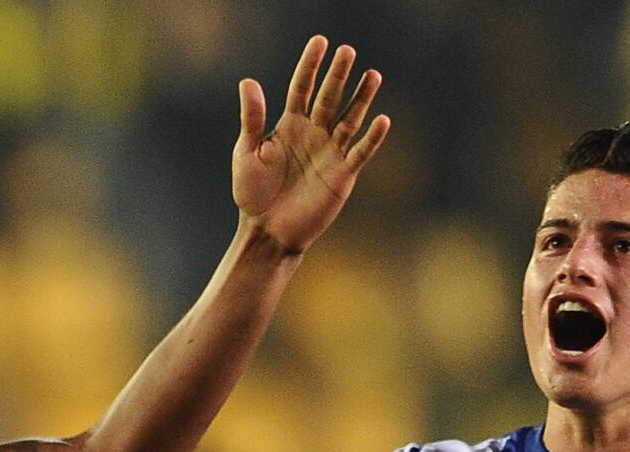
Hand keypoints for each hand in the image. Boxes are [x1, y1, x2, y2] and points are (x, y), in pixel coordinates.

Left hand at [232, 36, 390, 256]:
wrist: (268, 231)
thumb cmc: (253, 194)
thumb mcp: (247, 153)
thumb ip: (252, 119)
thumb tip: (248, 81)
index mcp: (289, 125)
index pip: (301, 88)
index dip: (310, 66)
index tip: (320, 42)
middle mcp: (313, 134)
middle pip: (328, 98)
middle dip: (337, 75)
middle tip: (347, 51)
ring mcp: (330, 152)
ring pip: (349, 119)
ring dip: (361, 98)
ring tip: (373, 74)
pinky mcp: (342, 175)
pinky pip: (359, 153)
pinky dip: (371, 138)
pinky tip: (381, 119)